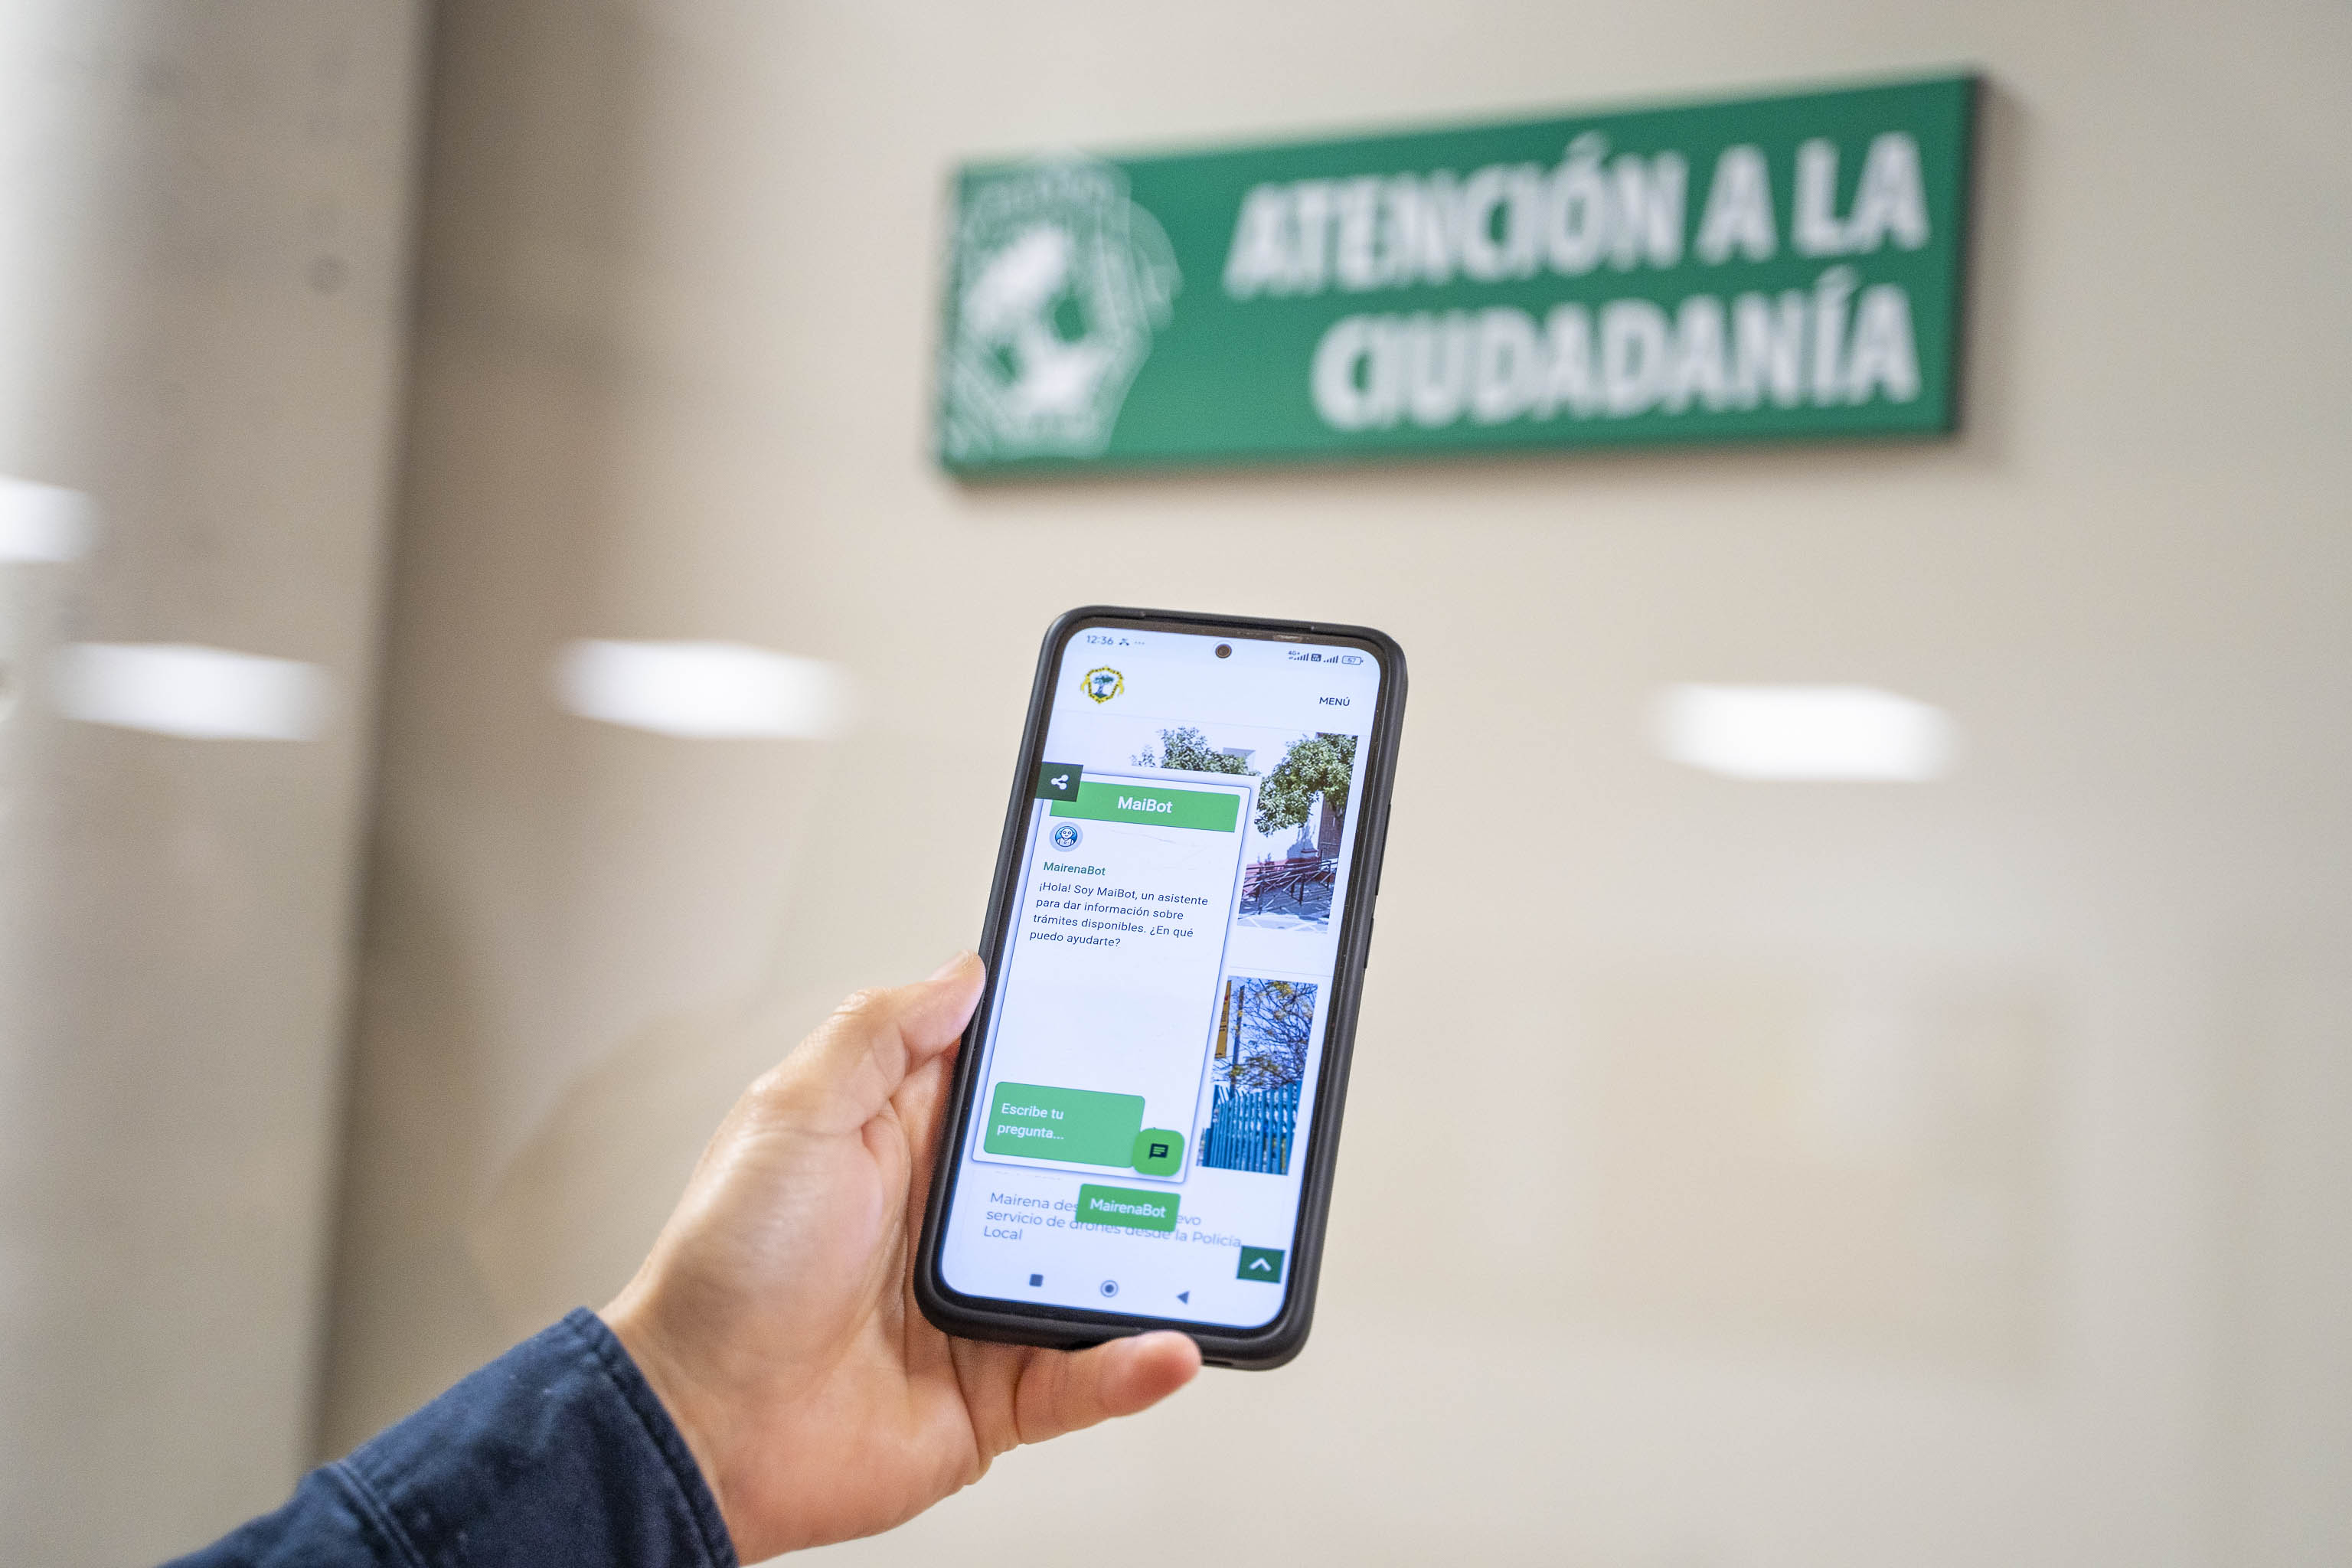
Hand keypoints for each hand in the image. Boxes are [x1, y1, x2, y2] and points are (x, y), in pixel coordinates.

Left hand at [600, 953, 1200, 1559]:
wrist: (701, 1429)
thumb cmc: (724, 1273)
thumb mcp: (793, 1117)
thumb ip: (880, 1037)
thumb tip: (963, 974)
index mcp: (905, 1143)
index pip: (1011, 1079)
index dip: (1067, 1045)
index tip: (1136, 1009)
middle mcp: (950, 1221)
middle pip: (1073, 1170)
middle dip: (1135, 1146)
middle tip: (1197, 1121)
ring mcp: (979, 1306)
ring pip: (1094, 1271)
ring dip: (1150, 1259)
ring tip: (1206, 1238)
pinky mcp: (996, 1393)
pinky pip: (1083, 1378)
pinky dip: (1133, 1366)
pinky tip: (1168, 1345)